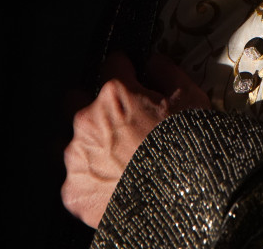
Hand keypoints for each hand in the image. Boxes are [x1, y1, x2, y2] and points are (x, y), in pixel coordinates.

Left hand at [61, 52, 209, 227]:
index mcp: (116, 96)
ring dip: (89, 146)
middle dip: (96, 108)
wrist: (186, 200)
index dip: (125, 71)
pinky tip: (113, 185)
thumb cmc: (190, 150)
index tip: (129, 78)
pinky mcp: (74, 190)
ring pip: (71, 142)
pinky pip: (75, 179)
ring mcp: (78, 158)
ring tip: (115, 160)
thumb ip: (166, 73)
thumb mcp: (190, 100)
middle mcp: (89, 122)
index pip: (112, 66)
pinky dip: (91, 181)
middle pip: (77, 100)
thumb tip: (154, 63)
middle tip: (118, 122)